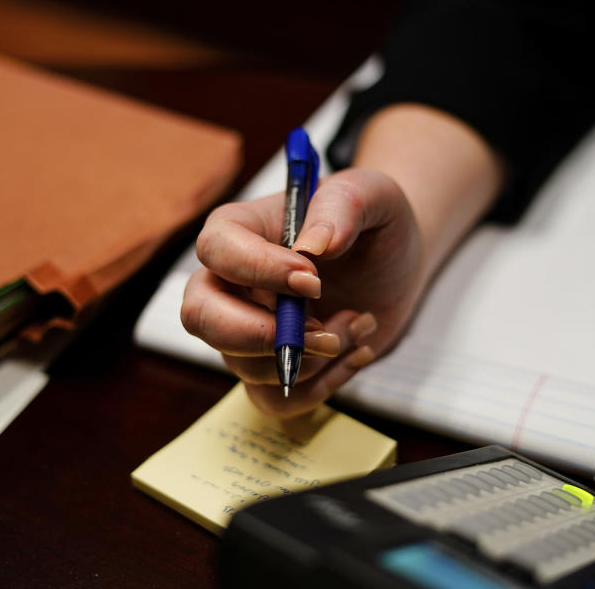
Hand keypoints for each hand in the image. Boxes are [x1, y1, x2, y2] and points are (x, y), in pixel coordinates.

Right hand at [182, 167, 424, 416]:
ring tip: (360, 322)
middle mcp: (232, 282)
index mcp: (243, 230)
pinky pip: (274, 399)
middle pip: (200, 316)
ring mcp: (249, 328)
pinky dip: (322, 388)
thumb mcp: (373, 195)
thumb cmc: (372, 219)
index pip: (217, 250)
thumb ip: (344, 205)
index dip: (257, 269)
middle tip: (324, 334)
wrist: (395, 261)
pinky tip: (357, 352)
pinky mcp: (273, 365)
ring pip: (243, 365)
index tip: (312, 280)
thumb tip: (313, 245)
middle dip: (259, 336)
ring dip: (312, 359)